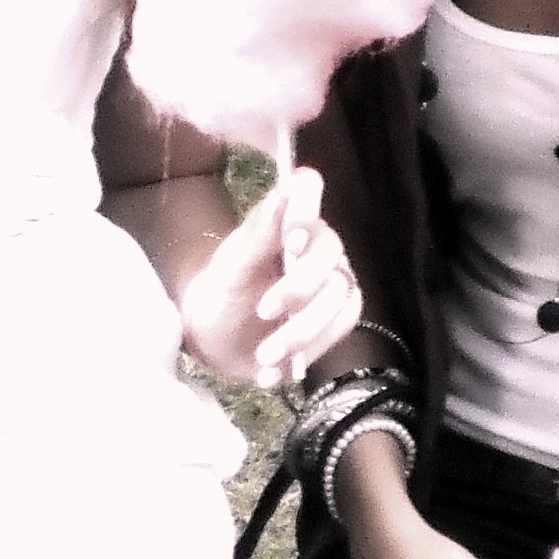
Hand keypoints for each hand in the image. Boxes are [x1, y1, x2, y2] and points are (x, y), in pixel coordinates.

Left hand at [179, 166, 359, 383]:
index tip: (291, 241)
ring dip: (301, 331)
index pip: (308, 187)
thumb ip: (258, 233)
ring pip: (339, 298)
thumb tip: (284, 192)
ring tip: (263, 356)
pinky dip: (309, 352)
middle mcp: (316, 244)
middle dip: (299, 288)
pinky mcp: (339, 316)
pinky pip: (340, 329)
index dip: (306, 207)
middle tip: (264, 312)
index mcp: (286, 219)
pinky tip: (275, 371)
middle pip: (329, 254)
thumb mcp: (229, 267)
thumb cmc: (221, 294)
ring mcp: (332, 280)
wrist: (217, 340)